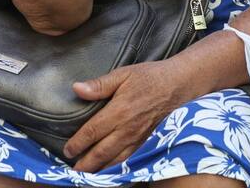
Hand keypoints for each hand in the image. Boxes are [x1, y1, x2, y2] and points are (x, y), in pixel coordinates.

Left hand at [64, 59, 188, 172]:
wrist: (181, 84)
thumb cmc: (151, 77)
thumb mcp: (123, 74)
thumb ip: (99, 85)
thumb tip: (76, 88)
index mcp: (119, 111)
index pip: (92, 132)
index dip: (78, 143)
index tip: (67, 150)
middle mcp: (128, 129)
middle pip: (102, 152)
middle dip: (86, 163)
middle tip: (74, 171)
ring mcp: (141, 139)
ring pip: (117, 160)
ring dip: (102, 169)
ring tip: (89, 175)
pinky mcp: (150, 143)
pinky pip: (132, 160)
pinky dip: (120, 168)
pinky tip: (113, 171)